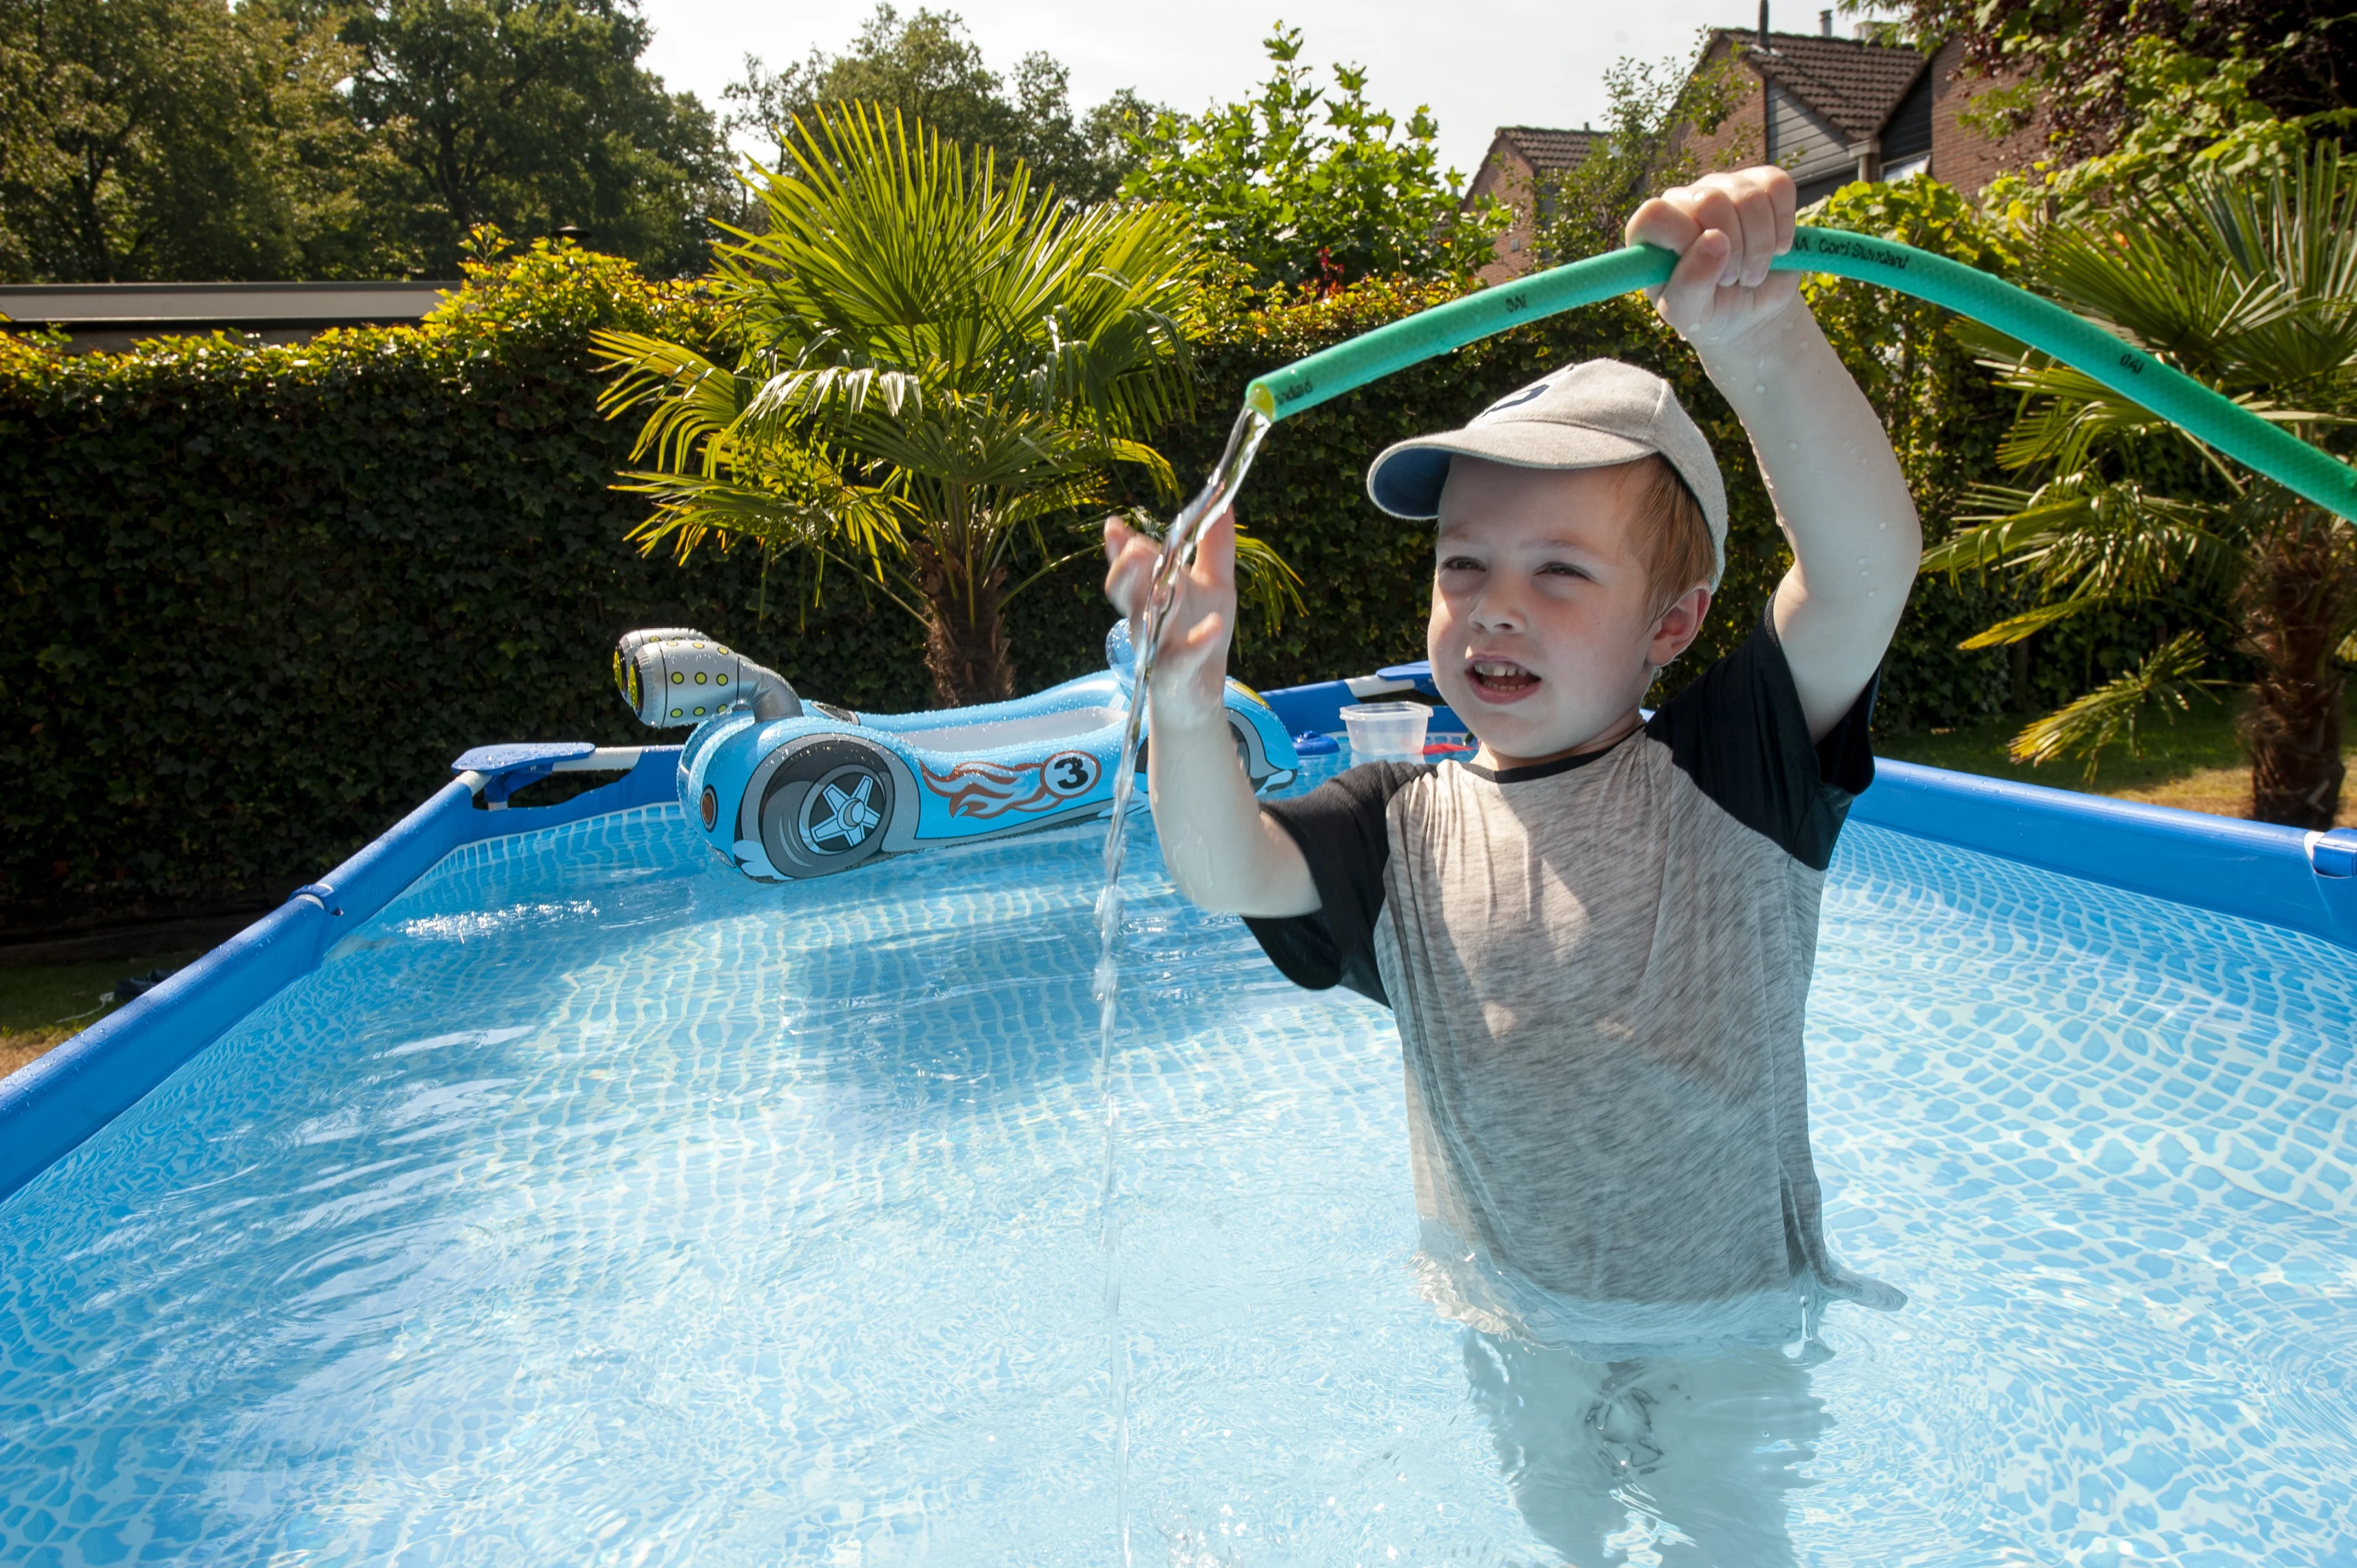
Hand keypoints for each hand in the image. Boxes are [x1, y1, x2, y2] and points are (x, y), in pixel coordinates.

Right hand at [1102, 505, 1238, 730]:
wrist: (1201, 693)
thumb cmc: (1202, 631)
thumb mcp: (1215, 583)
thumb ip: (1215, 545)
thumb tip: (1224, 498)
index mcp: (1152, 592)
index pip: (1128, 567)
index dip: (1117, 548)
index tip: (1113, 526)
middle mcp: (1146, 618)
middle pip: (1125, 593)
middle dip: (1125, 571)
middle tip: (1132, 549)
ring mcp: (1156, 648)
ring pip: (1142, 625)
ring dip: (1147, 602)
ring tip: (1159, 580)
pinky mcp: (1175, 674)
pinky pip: (1181, 659)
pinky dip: (1197, 643)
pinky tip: (1212, 628)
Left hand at [1624, 166, 1800, 351]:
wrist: (1752, 312)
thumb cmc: (1710, 312)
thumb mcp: (1691, 313)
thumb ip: (1690, 284)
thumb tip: (1715, 240)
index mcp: (1653, 232)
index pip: (1654, 215)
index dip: (1683, 241)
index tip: (1706, 271)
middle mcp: (1684, 203)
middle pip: (1709, 201)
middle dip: (1732, 249)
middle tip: (1733, 279)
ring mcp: (1723, 188)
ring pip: (1748, 196)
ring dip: (1760, 245)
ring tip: (1752, 273)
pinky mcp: (1759, 185)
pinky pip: (1778, 185)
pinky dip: (1784, 223)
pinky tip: (1778, 249)